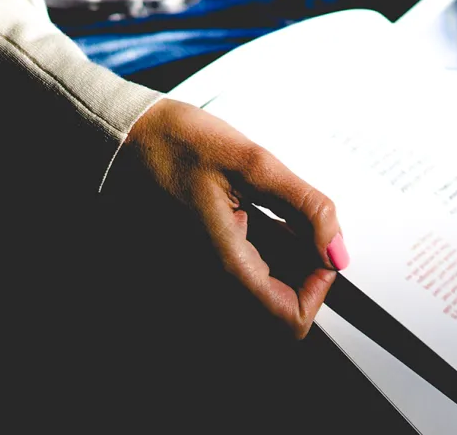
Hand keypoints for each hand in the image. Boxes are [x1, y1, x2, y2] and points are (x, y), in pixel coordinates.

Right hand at [115, 97, 348, 338]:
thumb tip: (337, 248)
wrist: (120, 137)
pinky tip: (248, 218)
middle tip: (294, 224)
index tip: (320, 249)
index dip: (319, 287)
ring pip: (254, 298)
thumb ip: (304, 206)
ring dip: (276, 264)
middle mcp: (203, 285)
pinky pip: (232, 281)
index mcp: (221, 264)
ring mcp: (192, 281)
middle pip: (273, 311)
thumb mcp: (254, 162)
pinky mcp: (187, 270)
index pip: (289, 319)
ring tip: (266, 215)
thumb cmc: (173, 143)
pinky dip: (254, 257)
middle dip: (298, 271)